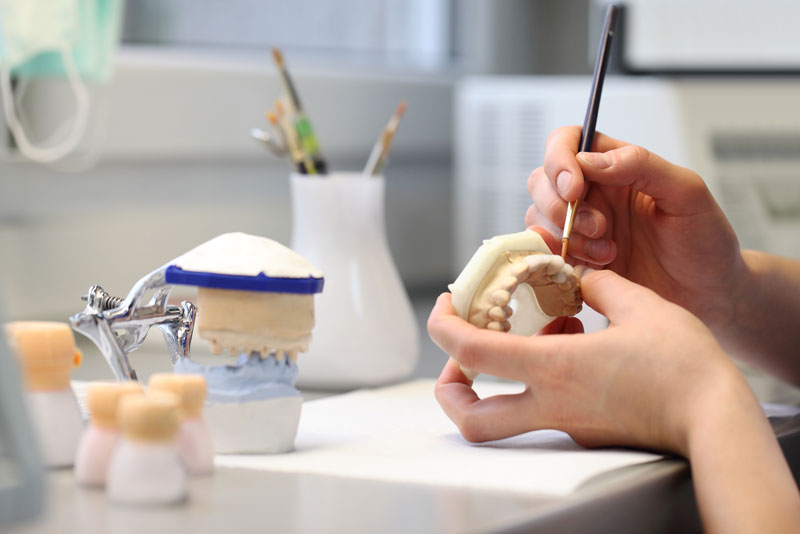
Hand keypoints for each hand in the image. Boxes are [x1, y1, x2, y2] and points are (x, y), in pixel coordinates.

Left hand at [428, 267, 744, 453]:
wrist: (717, 420)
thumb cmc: (683, 366)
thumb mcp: (639, 305)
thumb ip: (599, 285)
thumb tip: (581, 277)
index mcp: (554, 367)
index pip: (471, 353)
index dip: (445, 327)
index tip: (445, 306)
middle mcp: (552, 404)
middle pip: (472, 418)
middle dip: (449, 391)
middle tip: (455, 362)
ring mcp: (568, 424)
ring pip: (504, 422)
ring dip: (495, 384)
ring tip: (533, 335)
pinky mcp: (586, 431)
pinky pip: (544, 410)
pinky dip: (539, 380)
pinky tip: (573, 345)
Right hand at [525, 126, 743, 335]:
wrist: (709, 295)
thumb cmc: (705, 241)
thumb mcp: (687, 193)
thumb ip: (642, 165)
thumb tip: (591, 160)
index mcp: (617, 166)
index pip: (568, 142)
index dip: (560, 160)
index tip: (574, 188)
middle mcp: (593, 193)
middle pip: (542, 180)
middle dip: (559, 205)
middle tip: (600, 228)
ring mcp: (580, 228)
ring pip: (539, 217)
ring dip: (567, 236)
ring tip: (608, 254)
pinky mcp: (575, 260)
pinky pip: (545, 252)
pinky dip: (560, 259)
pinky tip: (596, 268)